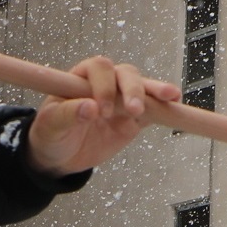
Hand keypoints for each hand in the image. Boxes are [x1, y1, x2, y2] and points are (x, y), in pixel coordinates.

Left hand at [26, 57, 179, 177]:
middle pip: (125, 74)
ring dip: (154, 92)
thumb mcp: (51, 126)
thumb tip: (89, 108)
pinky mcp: (134, 118)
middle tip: (133, 110)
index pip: (99, 69)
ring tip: (169, 98)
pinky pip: (152, 109)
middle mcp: (105, 83)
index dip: (103, 85)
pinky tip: (176, 105)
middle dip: (132, 89)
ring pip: (142, 87)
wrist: (60, 156)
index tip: (100, 110)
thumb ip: (68, 114)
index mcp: (82, 78)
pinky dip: (164, 108)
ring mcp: (121, 99)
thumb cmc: (51, 134)